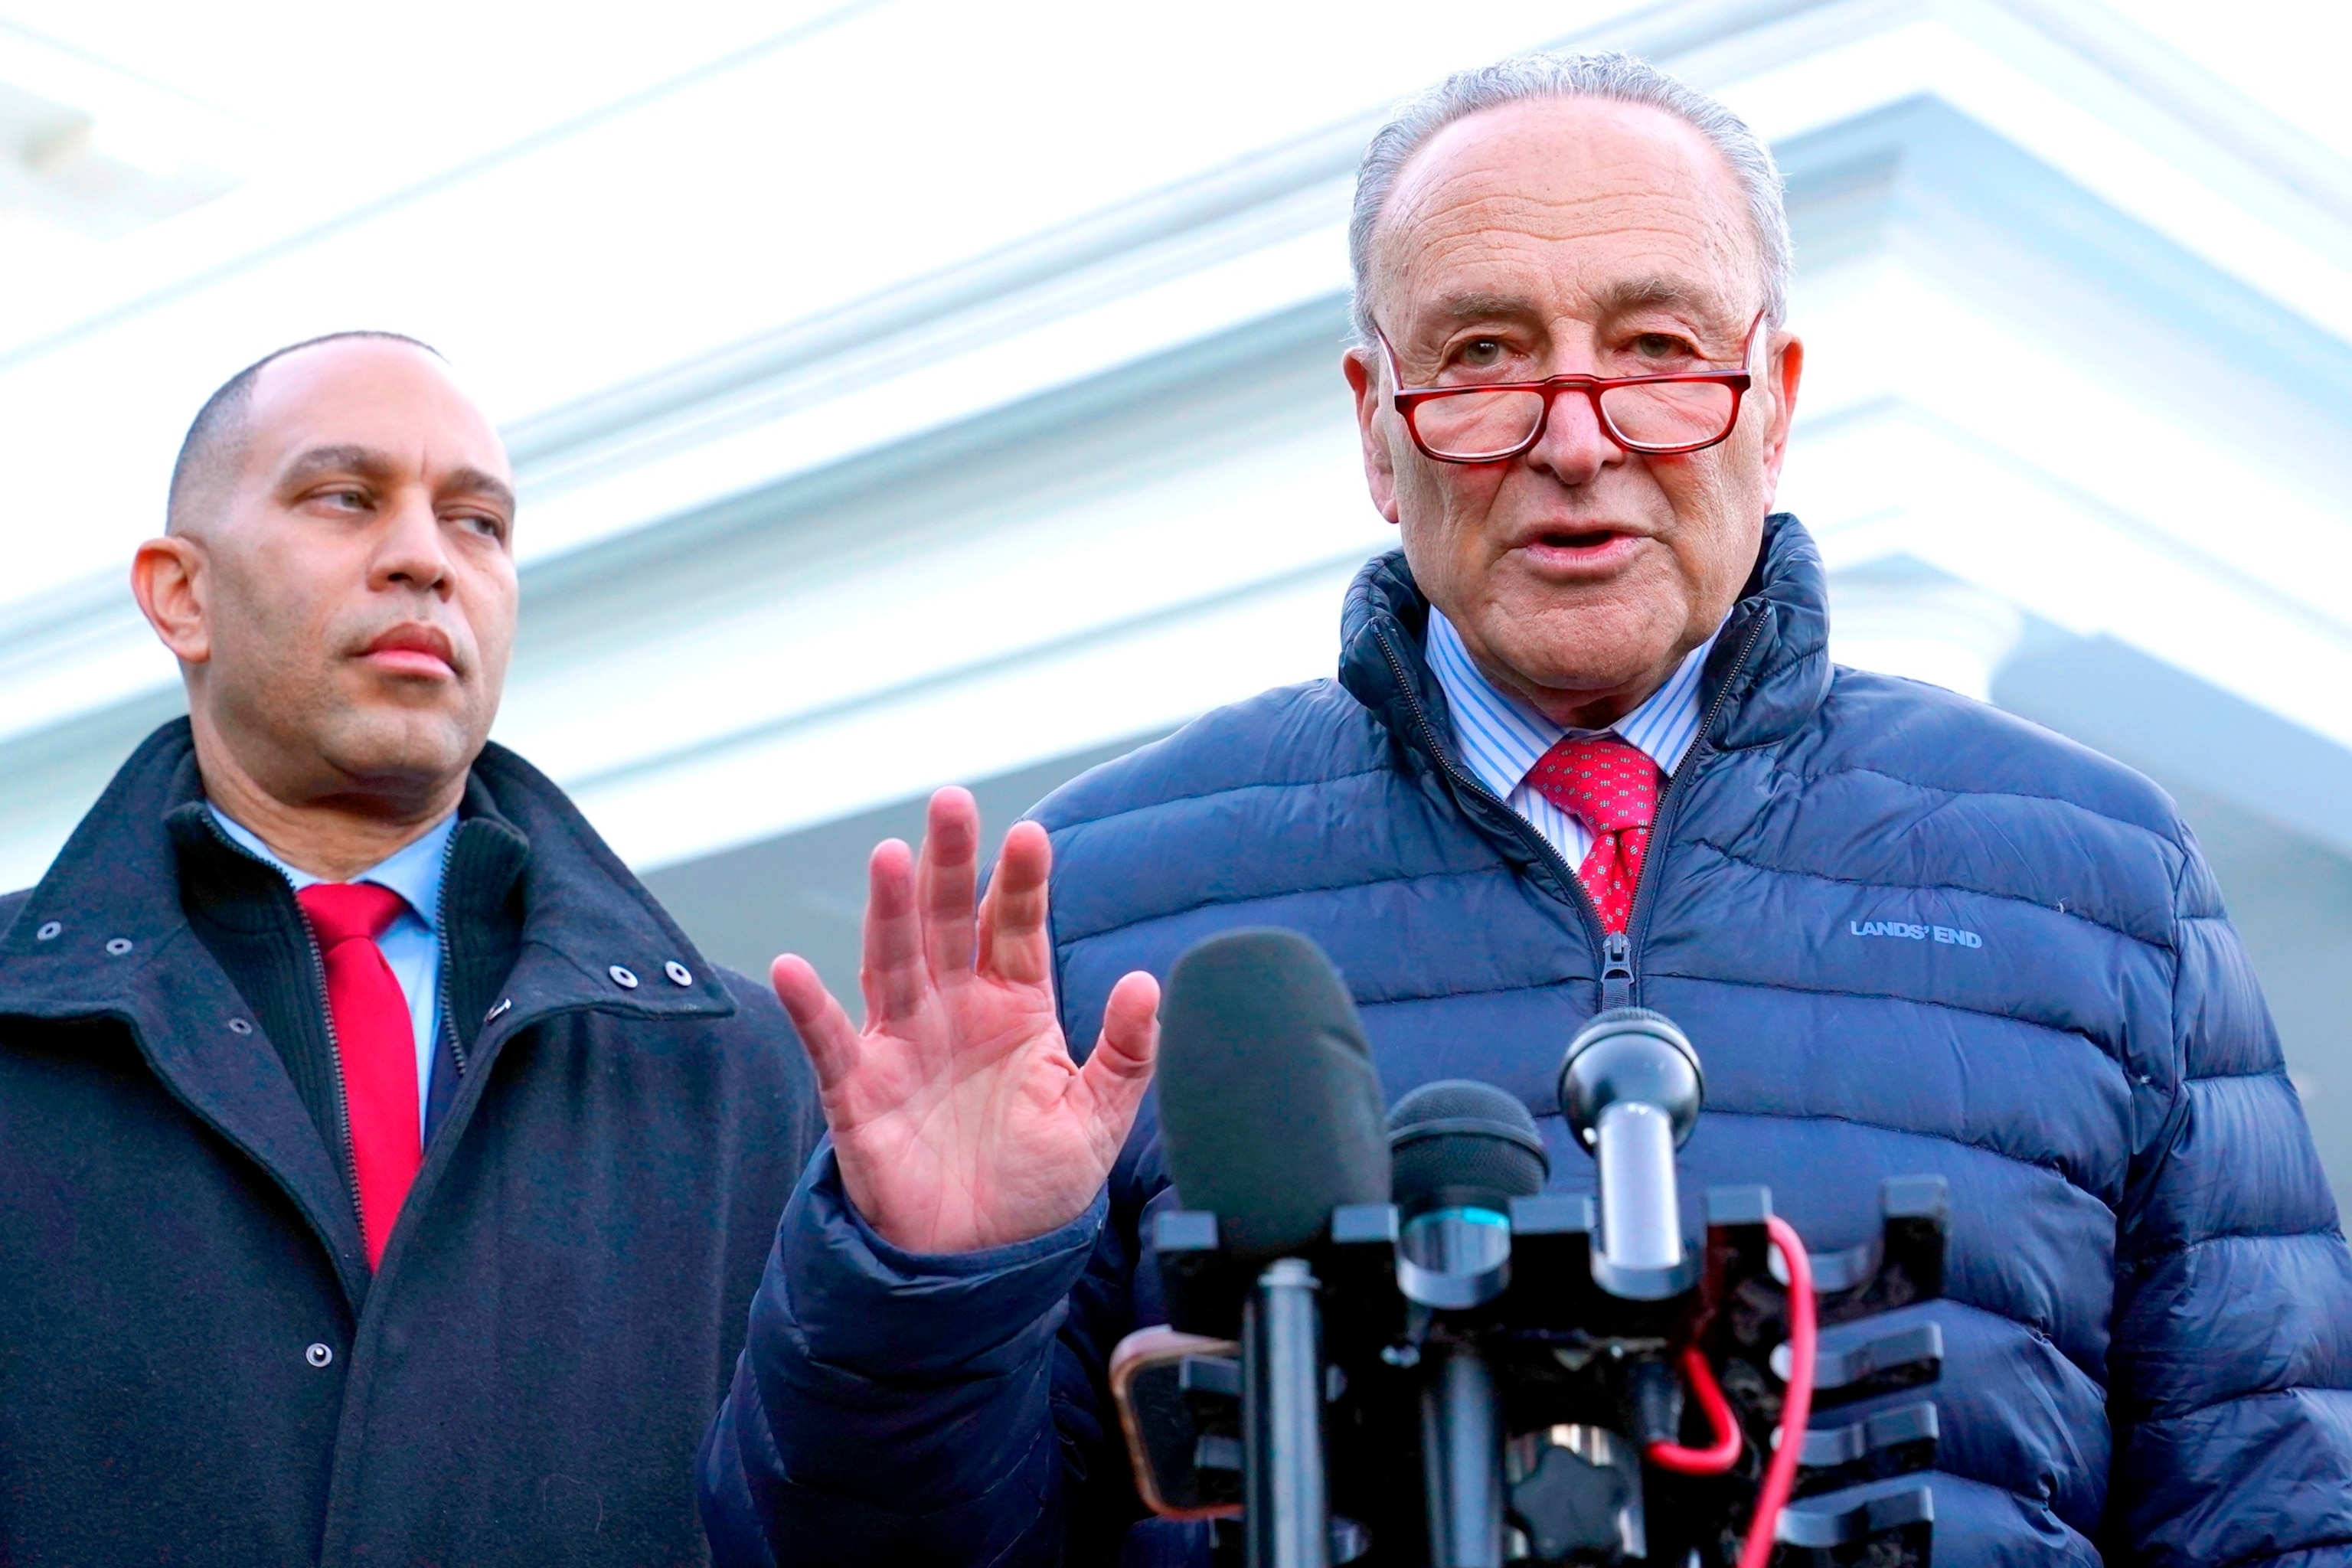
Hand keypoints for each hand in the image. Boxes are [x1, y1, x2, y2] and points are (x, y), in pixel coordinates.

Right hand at [772, 787, 1160, 1253]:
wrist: (979, 1265)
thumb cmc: (1035, 1188)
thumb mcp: (1097, 1120)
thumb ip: (1126, 1053)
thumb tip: (1145, 983)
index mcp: (1015, 1008)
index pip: (1017, 928)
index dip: (1022, 884)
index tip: (1030, 837)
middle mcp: (954, 1011)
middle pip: (949, 923)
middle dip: (950, 864)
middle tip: (951, 803)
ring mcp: (903, 1045)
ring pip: (893, 962)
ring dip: (889, 911)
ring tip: (890, 857)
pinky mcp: (858, 1093)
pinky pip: (829, 1043)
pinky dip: (810, 1008)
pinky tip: (795, 969)